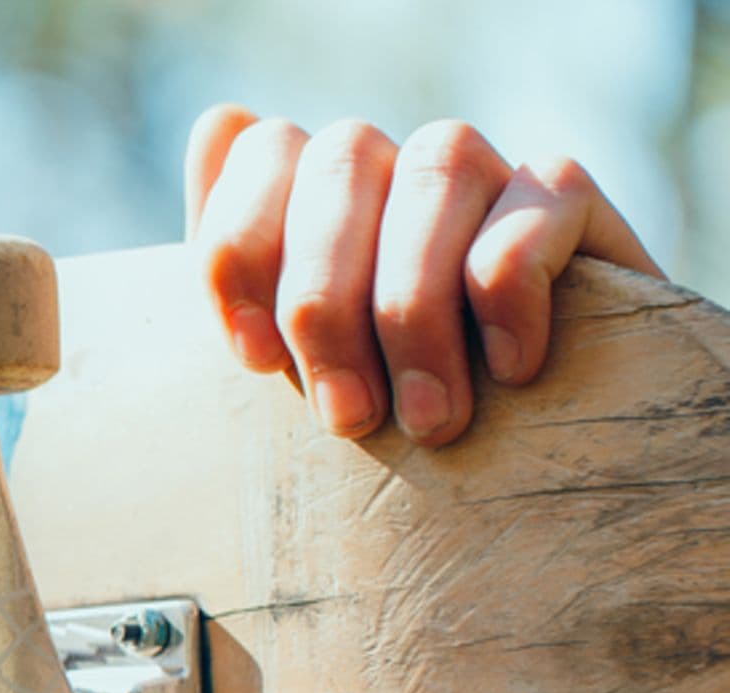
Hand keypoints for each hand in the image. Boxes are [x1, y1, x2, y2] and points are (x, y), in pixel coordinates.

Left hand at [184, 105, 663, 445]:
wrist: (525, 472)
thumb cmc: (381, 423)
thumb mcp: (295, 369)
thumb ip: (240, 268)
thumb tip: (219, 124)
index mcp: (309, 193)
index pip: (262, 148)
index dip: (242, 248)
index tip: (257, 360)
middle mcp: (392, 164)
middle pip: (342, 162)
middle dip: (328, 304)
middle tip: (348, 417)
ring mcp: (483, 170)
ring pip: (438, 169)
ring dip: (415, 306)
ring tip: (428, 418)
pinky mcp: (568, 199)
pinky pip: (539, 199)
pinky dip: (511, 294)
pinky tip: (510, 370)